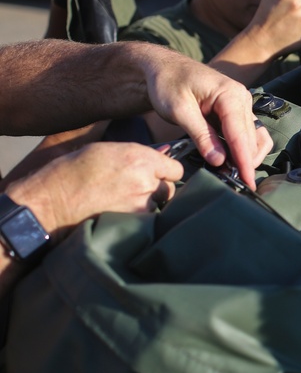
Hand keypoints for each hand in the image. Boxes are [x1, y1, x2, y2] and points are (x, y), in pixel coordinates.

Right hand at [5, 142, 182, 242]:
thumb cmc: (73, 172)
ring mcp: (141, 204)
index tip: (158, 174)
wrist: (51, 202)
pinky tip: (120, 212)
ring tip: (123, 201)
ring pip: (158, 205)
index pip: (176, 169)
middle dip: (157, 189)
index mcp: (141, 159)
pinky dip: (138, 217)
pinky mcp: (133, 222)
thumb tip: (163, 153)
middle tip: (135, 189)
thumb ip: (138, 153)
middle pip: (170, 189)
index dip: (167, 171)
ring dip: (148, 204)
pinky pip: (146, 219)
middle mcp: (146, 181)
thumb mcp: (105, 150)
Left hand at [131, 43, 271, 187]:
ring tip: (233, 174)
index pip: (241, 135)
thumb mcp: (179, 110)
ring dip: (247, 157)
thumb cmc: (167, 82)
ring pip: (254, 138)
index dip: (244, 161)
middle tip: (235, 184)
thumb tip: (219, 161)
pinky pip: (248, 133)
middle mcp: (242, 99)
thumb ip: (201, 135)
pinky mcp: (237, 111)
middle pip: (251, 139)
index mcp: (230, 95)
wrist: (162, 67)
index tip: (247, 181)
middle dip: (246, 162)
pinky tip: (232, 160)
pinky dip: (244, 149)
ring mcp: (242, 104)